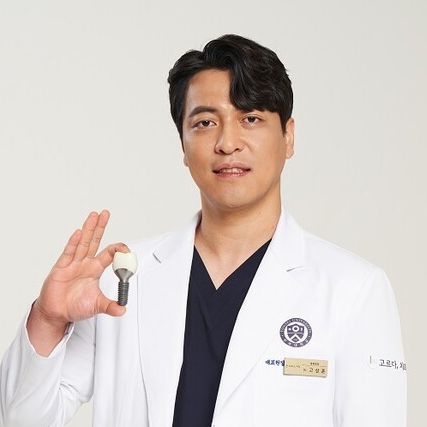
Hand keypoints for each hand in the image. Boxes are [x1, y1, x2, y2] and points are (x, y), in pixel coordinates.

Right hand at [28, 211, 127, 354]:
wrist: (57, 314)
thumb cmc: (75, 306)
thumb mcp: (97, 305)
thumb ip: (111, 306)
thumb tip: (123, 309)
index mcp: (94, 269)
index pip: (108, 253)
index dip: (118, 250)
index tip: (126, 249)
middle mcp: (84, 263)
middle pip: (94, 241)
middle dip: (100, 227)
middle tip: (105, 213)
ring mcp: (73, 264)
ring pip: (83, 243)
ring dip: (89, 229)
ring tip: (94, 215)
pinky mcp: (61, 269)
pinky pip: (69, 254)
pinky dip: (74, 243)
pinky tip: (79, 233)